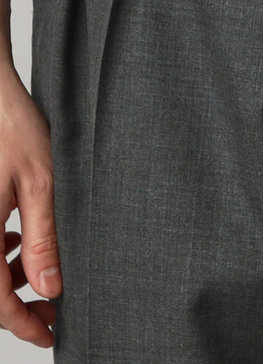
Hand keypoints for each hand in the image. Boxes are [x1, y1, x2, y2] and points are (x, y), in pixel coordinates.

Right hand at [0, 62, 61, 349]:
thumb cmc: (12, 127)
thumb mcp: (41, 182)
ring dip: (8, 279)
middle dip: (19, 305)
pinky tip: (17, 239)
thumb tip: (50, 287)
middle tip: (55, 309)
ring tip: (42, 271)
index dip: (24, 325)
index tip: (51, 335)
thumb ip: (44, 237)